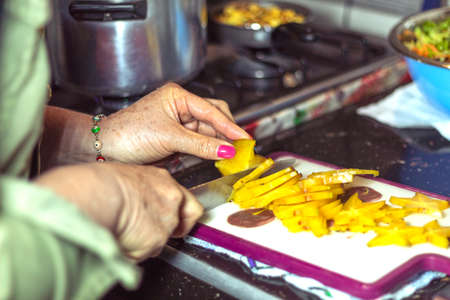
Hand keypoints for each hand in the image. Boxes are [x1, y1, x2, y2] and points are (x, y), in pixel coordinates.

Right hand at [35, 162, 202, 260]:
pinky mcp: (158, 240)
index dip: (176, 211)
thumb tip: (131, 201)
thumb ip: (137, 191)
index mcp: (161, 179)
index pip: (181, 198)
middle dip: (175, 230)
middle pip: (187, 219)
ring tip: (123, 234)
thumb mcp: (124, 176)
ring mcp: (167, 220)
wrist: (97, 195)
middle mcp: (171, 198)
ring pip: (162, 240)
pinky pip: (146, 253)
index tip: (167, 217)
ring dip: (146, 243)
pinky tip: (119, 241)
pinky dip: (133, 253)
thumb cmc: (99, 184)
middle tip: (152, 234)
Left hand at [101, 82, 250, 163]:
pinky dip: (208, 150)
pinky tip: (217, 156)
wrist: (105, 149)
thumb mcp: (169, 139)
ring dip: (219, 144)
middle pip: (213, 118)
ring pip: (207, 132)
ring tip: (232, 156)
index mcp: (177, 96)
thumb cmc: (128, 134)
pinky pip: (198, 142)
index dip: (230, 126)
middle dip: (227, 133)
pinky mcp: (175, 137)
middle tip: (242, 148)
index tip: (244, 139)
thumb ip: (201, 145)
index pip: (212, 110)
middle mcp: (179, 106)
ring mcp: (178, 122)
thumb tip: (227, 150)